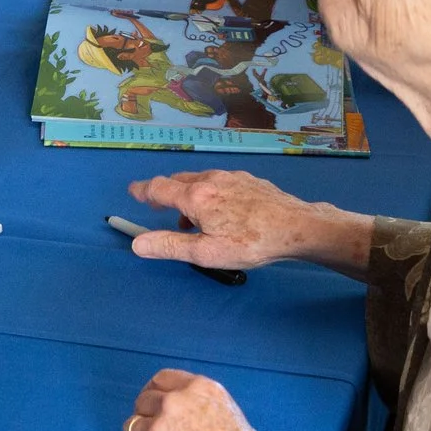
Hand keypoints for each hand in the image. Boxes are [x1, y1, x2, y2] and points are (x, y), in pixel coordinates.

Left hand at [121, 369, 341, 430]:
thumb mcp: (231, 414)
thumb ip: (201, 408)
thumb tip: (186, 417)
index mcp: (199, 389)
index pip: (161, 380)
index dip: (156, 394)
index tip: (154, 405)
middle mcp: (174, 405)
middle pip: (143, 403)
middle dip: (148, 419)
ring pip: (131, 429)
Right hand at [124, 168, 360, 272]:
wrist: (298, 227)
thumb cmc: (250, 243)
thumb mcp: (206, 252)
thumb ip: (169, 246)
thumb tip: (137, 244)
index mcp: (195, 196)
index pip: (158, 187)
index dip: (142, 190)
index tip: (133, 192)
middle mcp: (210, 179)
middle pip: (179, 181)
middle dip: (166, 194)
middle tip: (162, 209)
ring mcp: (232, 177)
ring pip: (201, 181)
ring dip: (190, 195)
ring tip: (195, 220)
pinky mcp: (249, 180)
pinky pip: (220, 183)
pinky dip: (210, 193)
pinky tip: (224, 213)